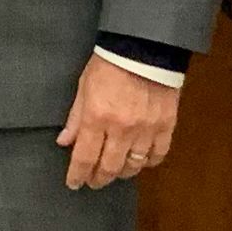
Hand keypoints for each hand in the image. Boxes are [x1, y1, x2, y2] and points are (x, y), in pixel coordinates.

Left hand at [58, 55, 177, 189]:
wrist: (145, 47)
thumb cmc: (110, 64)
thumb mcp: (84, 87)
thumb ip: (75, 117)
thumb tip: (65, 142)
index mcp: (97, 117)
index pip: (84, 157)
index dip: (78, 175)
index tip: (74, 183)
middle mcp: (121, 128)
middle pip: (109, 167)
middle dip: (99, 178)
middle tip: (94, 181)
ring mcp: (146, 129)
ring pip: (134, 165)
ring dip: (122, 172)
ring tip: (115, 171)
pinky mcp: (166, 125)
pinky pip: (158, 154)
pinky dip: (148, 162)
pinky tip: (141, 161)